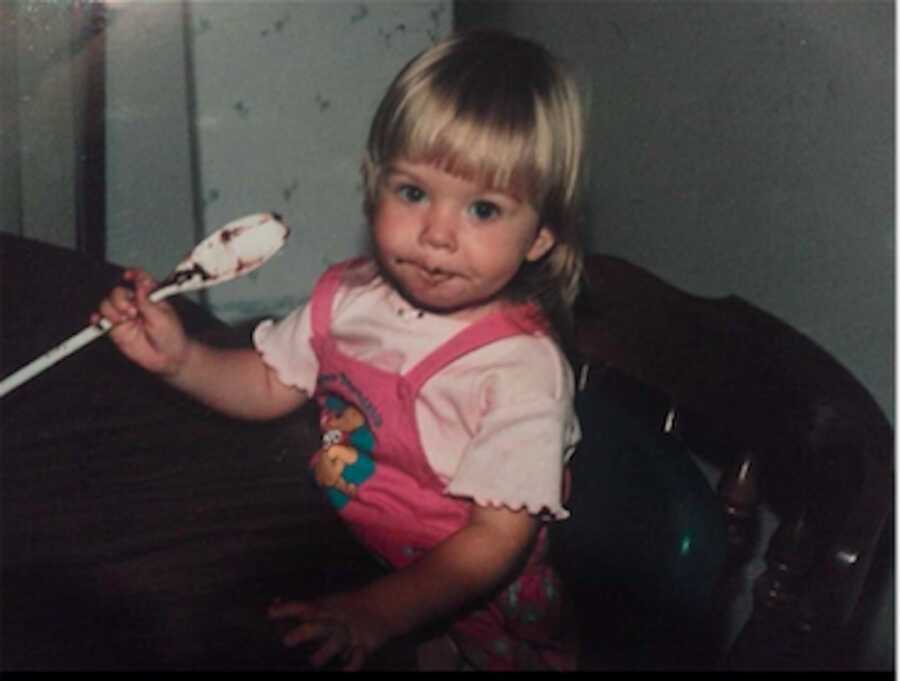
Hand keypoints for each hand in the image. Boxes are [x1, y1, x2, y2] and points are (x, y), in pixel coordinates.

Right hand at [93, 268, 189, 376]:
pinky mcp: (116, 328)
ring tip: (123, 321)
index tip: (129, 276)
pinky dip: (97, 319)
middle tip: (132, 312)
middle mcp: (135, 303)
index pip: (139, 279)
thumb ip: (148, 302)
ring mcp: (124, 315)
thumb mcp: (162, 318)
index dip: (133, 275)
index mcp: (149, 296)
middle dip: (120, 299)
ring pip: (107, 303)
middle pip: (118, 291)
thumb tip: (142, 283)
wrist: (167, 358)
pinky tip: (99, 321)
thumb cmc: (171, 336)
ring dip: (112, 310)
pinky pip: (101, 320)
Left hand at [268, 590, 388, 670]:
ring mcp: (350, 632)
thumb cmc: (346, 607)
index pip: (303, 607)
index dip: (286, 610)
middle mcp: (336, 619)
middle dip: (304, 632)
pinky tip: (344, 672)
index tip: (270, 613)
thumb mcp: (324, 603)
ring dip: (325, 652)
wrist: (383, 605)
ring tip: (314, 662)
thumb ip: (299, 609)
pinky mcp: (364, 644)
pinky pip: (358, 657)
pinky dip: (352, 665)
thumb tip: (269, 609)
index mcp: (325, 607)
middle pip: (319, 624)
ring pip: (337, 641)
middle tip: (287, 641)